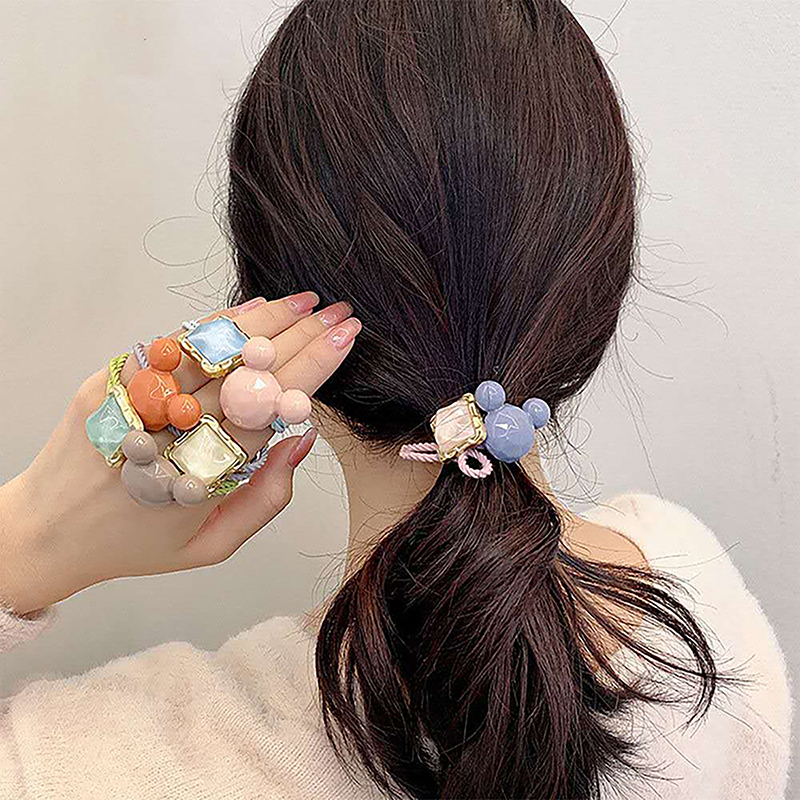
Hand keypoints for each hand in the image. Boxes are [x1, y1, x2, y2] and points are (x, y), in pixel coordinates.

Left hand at [0, 293, 360, 616]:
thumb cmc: (138, 545)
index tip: (344, 339)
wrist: (46, 532)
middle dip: (300, 336)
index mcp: (202, 478)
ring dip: (263, 320)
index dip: (312, 368)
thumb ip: (266, 499)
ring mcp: (134, 403)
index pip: (269, 407)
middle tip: (339, 313)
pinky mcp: (106, 383)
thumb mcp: (211, 546)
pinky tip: (251, 308)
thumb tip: (301, 438)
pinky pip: (169, 346)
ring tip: (306, 301)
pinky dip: (213, 324)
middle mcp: (168, 434)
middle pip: (246, 372)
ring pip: (210, 350)